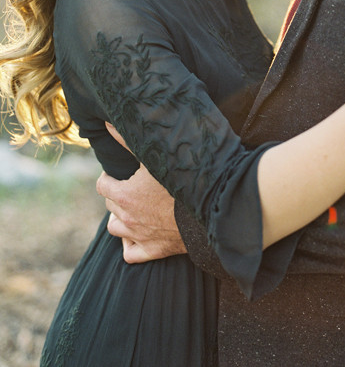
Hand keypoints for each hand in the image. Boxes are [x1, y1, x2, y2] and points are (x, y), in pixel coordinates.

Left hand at [96, 124, 185, 262]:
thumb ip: (127, 140)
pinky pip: (130, 253)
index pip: (102, 186)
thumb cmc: (182, 178)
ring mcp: (139, 236)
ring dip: (121, 218)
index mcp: (124, 195)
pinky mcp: (153, 250)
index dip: (109, 177)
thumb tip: (107, 123)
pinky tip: (139, 233)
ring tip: (134, 208)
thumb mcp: (154, 156)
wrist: (209, 206)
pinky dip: (131, 243)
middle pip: (110, 205)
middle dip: (118, 195)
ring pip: (115, 229)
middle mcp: (127, 217)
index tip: (120, 173)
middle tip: (134, 186)